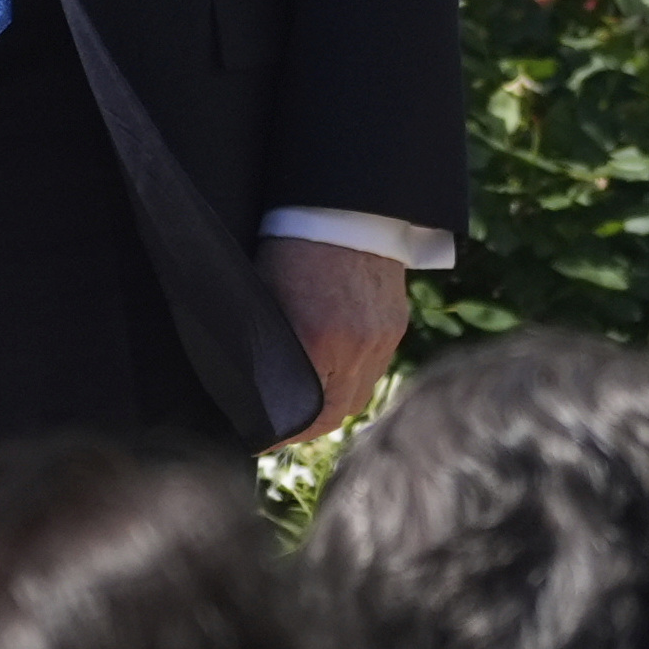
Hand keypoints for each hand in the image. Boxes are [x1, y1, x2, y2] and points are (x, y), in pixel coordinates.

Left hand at [259, 235, 409, 445]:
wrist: (344, 209)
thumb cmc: (292, 247)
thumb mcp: (267, 298)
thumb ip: (266, 343)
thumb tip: (252, 382)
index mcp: (321, 340)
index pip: (306, 413)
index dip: (282, 432)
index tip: (260, 438)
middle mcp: (358, 347)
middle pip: (336, 412)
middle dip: (307, 425)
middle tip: (280, 428)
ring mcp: (383, 338)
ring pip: (359, 394)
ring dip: (332, 403)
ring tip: (306, 403)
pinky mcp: (395, 325)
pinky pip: (373, 367)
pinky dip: (352, 377)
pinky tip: (334, 370)